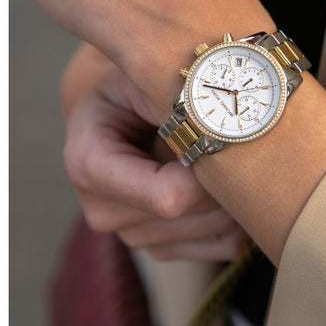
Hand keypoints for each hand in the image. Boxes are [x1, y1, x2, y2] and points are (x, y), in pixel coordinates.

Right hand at [63, 64, 248, 260]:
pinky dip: (236, 220)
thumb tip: (217, 136)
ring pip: (215, 232)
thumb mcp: (141, 78)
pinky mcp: (161, 247)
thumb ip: (166, 102)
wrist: (120, 115)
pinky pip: (221, 247)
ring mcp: (133, 235)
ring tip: (220, 158)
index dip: (207, 174)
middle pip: (195, 214)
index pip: (167, 197)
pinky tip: (224, 185)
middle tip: (229, 141)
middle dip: (222, 180)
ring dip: (232, 197)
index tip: (223, 140)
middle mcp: (104, 212)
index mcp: (88, 165)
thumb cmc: (132, 90)